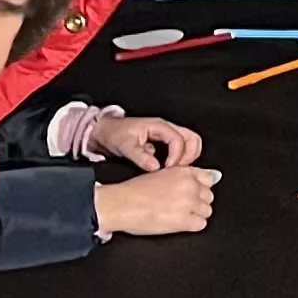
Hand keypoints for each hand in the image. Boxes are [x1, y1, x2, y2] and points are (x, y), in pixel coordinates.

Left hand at [86, 114, 202, 170]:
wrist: (105, 132)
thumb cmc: (114, 134)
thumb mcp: (124, 145)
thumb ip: (140, 156)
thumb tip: (155, 167)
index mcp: (159, 126)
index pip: (178, 140)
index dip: (177, 156)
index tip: (168, 169)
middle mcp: (166, 128)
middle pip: (192, 139)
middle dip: (189, 155)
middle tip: (180, 170)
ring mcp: (167, 134)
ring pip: (190, 142)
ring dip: (188, 157)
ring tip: (177, 171)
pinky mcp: (164, 142)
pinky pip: (181, 148)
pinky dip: (182, 158)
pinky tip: (171, 169)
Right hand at [94, 164, 218, 238]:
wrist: (120, 204)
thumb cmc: (134, 191)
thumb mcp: (162, 174)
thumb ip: (186, 176)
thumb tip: (214, 176)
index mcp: (183, 172)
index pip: (208, 178)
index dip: (199, 187)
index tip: (191, 193)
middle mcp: (189, 185)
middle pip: (208, 196)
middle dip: (198, 202)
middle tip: (180, 206)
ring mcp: (188, 203)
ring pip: (207, 211)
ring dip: (195, 215)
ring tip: (177, 215)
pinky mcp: (184, 220)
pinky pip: (201, 224)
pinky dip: (192, 226)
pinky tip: (178, 223)